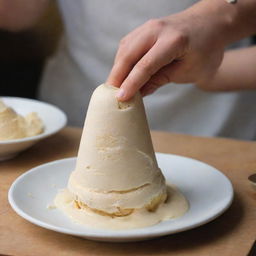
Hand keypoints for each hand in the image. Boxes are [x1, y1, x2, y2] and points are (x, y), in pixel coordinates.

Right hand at [107, 9, 224, 100]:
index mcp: (173, 41)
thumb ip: (161, 80)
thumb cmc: (206, 50)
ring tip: (115, 87)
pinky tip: (122, 73)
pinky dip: (122, 61)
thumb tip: (139, 92)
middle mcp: (157, 29)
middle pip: (128, 54)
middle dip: (117, 76)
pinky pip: (128, 45)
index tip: (121, 98)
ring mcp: (149, 26)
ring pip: (125, 49)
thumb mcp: (189, 72)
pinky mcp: (145, 29)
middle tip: (110, 95)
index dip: (131, 84)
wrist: (210, 23)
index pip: (145, 65)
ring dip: (117, 69)